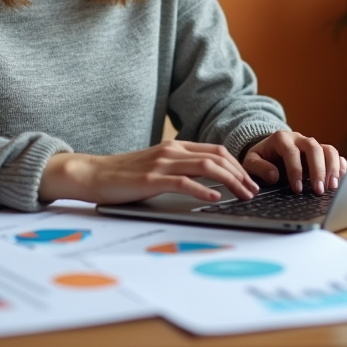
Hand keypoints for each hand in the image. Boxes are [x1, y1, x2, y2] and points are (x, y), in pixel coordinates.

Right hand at [38, 140, 259, 204]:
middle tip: (254, 191)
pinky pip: (183, 182)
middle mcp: (171, 151)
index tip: (250, 181)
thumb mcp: (156, 167)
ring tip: (243, 195)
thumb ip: (178, 169)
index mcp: (174, 147)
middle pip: (217, 157)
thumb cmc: (123, 175)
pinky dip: (203, 190)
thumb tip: (207, 182)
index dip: (237, 165)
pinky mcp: (151, 180)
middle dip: (241, 174)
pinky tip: (215, 199)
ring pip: (206, 167)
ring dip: (230, 181)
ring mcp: (162, 164)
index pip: (216, 151)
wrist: (92, 174)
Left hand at [240, 131, 346, 194]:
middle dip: (318, 170)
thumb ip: (259, 167)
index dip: (295, 171)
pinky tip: (341, 179)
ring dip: (332, 168)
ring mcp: (312, 145)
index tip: (297, 189)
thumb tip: (274, 176)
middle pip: (314, 148)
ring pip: (328, 149)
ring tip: (332, 187)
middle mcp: (299, 139)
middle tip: (319, 190)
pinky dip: (340, 165)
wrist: (267, 150)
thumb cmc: (260, 158)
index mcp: (281, 139)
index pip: (291, 152)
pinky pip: (335, 155)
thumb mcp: (251, 161)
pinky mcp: (321, 152)